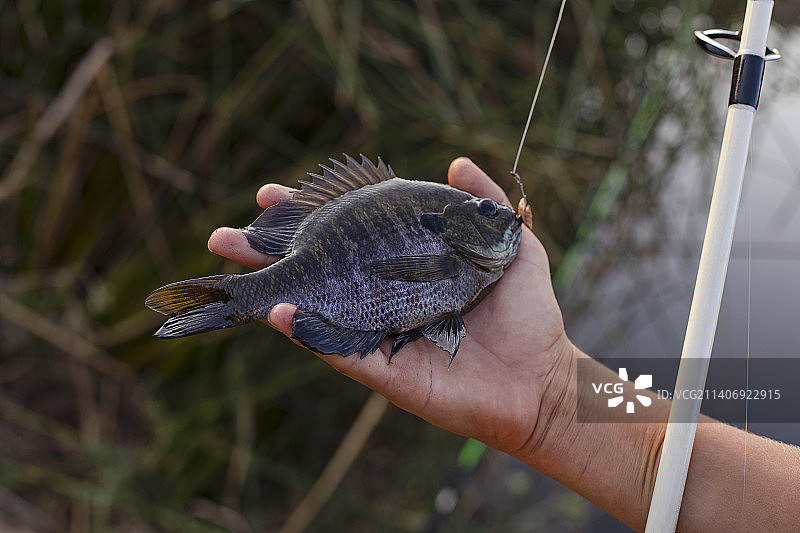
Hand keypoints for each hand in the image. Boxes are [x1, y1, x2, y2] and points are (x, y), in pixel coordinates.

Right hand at [208, 157, 571, 455]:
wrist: (544, 378)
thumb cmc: (527, 315)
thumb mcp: (511, 245)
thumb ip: (484, 202)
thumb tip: (455, 161)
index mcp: (403, 269)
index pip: (347, 235)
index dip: (309, 214)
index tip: (269, 193)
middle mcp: (381, 300)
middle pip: (317, 270)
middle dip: (268, 251)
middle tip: (225, 233)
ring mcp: (378, 335)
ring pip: (314, 308)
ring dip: (271, 287)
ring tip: (232, 262)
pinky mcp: (385, 370)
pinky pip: (338, 349)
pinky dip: (307, 331)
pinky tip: (279, 310)